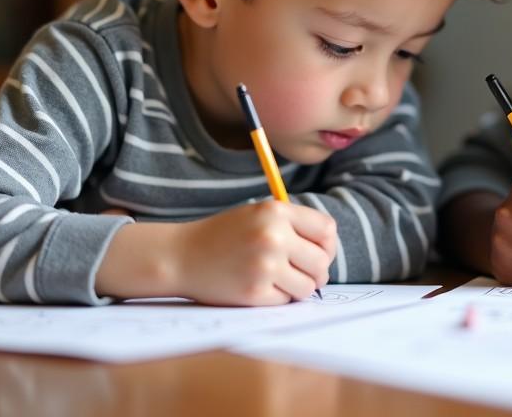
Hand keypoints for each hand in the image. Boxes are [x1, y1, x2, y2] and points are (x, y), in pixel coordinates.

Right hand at [173, 201, 336, 304]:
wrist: (180, 255)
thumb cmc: (225, 235)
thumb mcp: (259, 214)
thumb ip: (294, 225)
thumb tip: (330, 250)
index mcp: (277, 211)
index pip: (327, 230)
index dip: (328, 245)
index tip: (319, 252)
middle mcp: (274, 236)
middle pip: (322, 261)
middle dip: (317, 271)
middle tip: (303, 273)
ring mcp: (264, 265)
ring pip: (308, 286)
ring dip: (299, 287)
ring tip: (280, 280)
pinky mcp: (254, 292)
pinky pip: (286, 301)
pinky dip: (278, 297)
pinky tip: (260, 286)